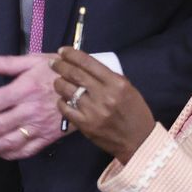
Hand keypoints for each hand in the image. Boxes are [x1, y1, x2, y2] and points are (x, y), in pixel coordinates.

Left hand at [0, 53, 66, 159]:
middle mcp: (30, 111)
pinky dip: (6, 154)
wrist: (93, 89)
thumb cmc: (61, 71)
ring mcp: (40, 128)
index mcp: (25, 89)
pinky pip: (25, 151)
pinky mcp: (48, 139)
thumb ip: (8, 62)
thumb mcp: (36, 60)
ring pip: (6, 142)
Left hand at [53, 48, 155, 162]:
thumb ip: (108, 78)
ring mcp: (93, 110)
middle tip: (53, 63)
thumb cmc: (135, 113)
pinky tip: (63, 99)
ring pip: (67, 90)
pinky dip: (61, 101)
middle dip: (60, 66)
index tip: (62, 51)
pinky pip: (65, 108)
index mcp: (117, 83)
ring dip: (58, 83)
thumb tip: (85, 67)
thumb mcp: (128, 90)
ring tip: (58, 81)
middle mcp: (104, 95)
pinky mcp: (84, 124)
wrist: (139, 140)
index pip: (89, 63)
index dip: (72, 55)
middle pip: (75, 74)